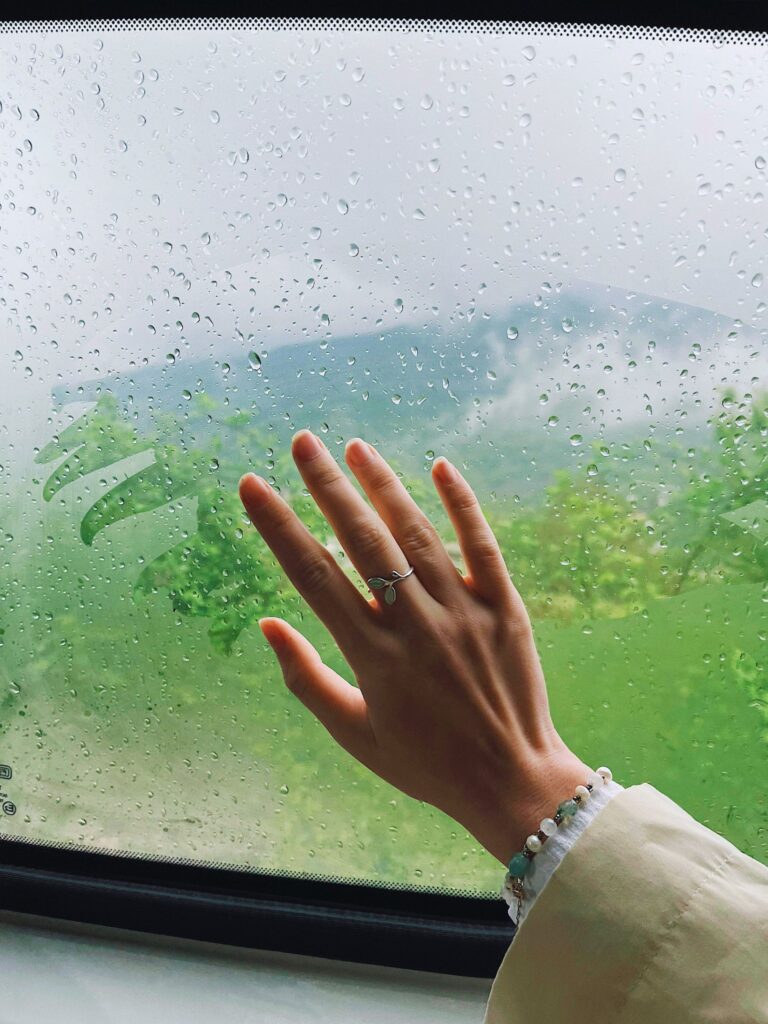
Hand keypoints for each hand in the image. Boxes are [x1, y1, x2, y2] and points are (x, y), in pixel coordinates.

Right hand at [239, 432, 589, 864]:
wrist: (511, 782)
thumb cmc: (425, 764)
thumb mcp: (353, 734)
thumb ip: (306, 679)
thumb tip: (266, 624)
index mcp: (372, 655)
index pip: (313, 576)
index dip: (278, 526)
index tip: (251, 486)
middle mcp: (415, 624)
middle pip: (364, 540)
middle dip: (327, 486)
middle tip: (302, 441)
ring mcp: (463, 612)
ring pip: (418, 533)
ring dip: (384, 485)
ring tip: (354, 447)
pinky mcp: (505, 608)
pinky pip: (482, 546)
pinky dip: (463, 505)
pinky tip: (441, 466)